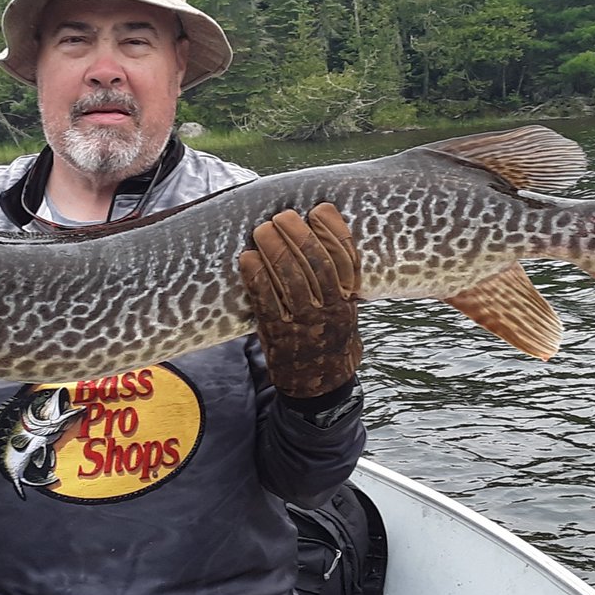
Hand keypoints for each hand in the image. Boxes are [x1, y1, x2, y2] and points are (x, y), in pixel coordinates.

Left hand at [238, 203, 361, 399]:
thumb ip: (337, 279)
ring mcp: (304, 323)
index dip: (333, 230)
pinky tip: (248, 258)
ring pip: (291, 279)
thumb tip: (322, 232)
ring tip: (262, 229)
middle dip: (298, 234)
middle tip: (282, 216)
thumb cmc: (328, 338)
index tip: (319, 209)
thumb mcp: (344, 309)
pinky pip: (266, 300)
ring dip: (275, 249)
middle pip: (316, 264)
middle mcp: (330, 310)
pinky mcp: (278, 333)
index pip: (345, 259)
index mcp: (347, 300)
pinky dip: (256, 276)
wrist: (319, 386)